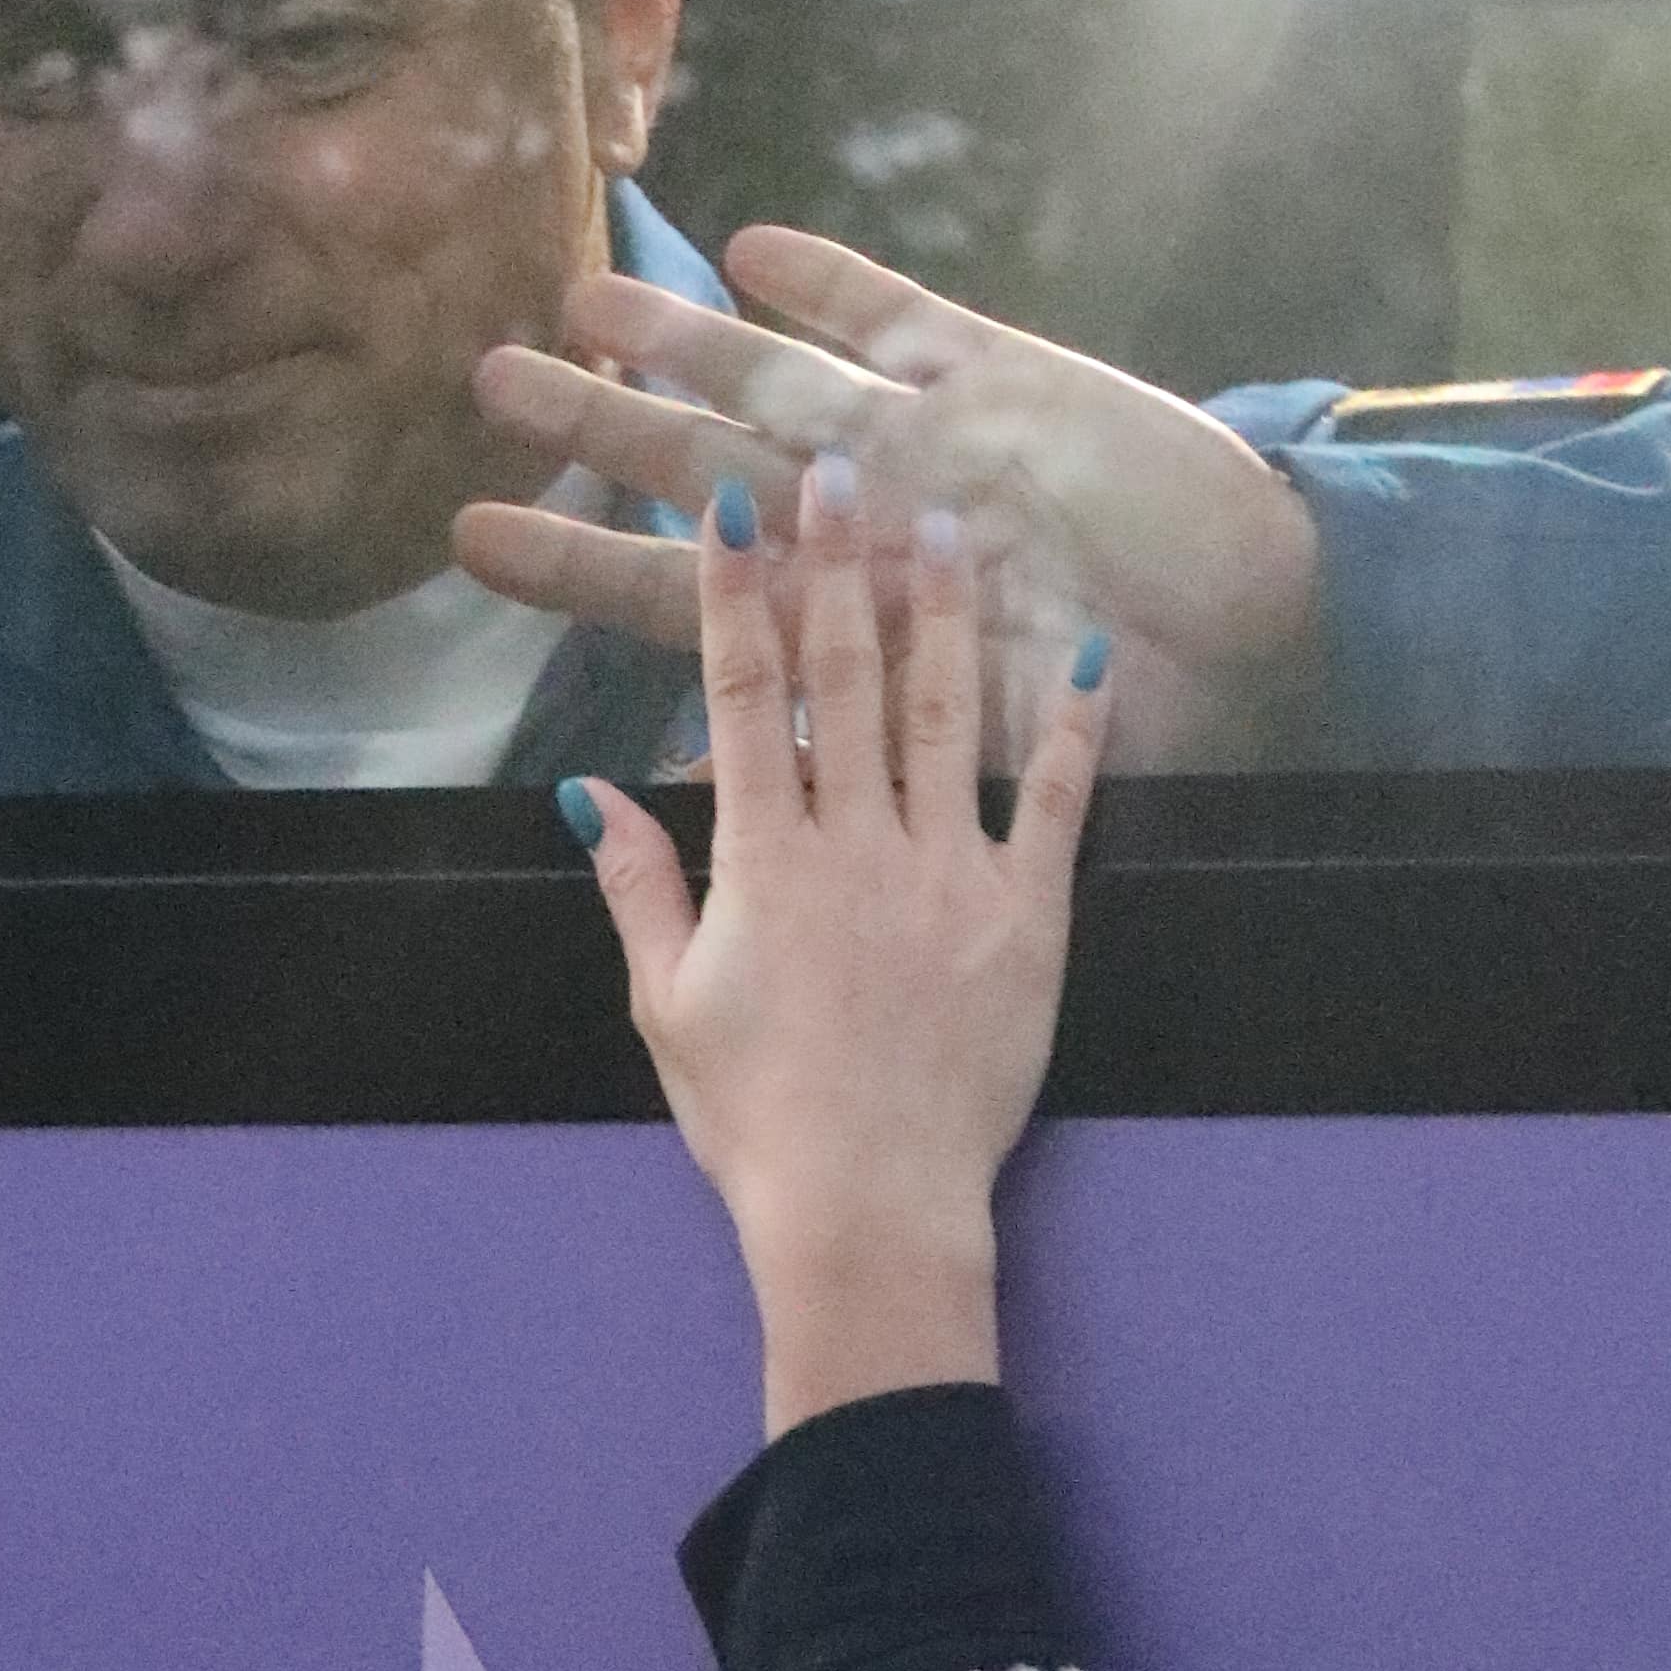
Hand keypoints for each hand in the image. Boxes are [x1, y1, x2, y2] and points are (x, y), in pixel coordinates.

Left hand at [457, 228, 1319, 772]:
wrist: (1270, 647)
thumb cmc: (1131, 720)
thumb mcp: (961, 788)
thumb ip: (831, 779)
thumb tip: (647, 800)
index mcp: (841, 628)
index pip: (678, 594)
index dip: (577, 560)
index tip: (470, 534)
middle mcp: (863, 524)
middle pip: (703, 464)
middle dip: (596, 423)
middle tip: (488, 378)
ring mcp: (927, 443)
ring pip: (776, 377)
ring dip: (682, 336)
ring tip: (583, 294)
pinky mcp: (1004, 378)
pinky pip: (897, 320)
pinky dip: (829, 285)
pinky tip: (748, 248)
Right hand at [561, 472, 1109, 1431]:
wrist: (870, 1209)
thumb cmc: (757, 1118)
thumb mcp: (665, 1005)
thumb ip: (637, 889)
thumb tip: (588, 791)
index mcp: (761, 860)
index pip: (743, 695)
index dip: (737, 593)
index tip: (734, 505)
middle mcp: (854, 844)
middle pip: (847, 677)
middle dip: (838, 561)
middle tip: (841, 461)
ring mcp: (948, 874)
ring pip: (946, 713)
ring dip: (943, 608)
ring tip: (946, 517)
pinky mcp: (1027, 918)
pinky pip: (1055, 802)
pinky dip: (1071, 723)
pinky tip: (1082, 647)